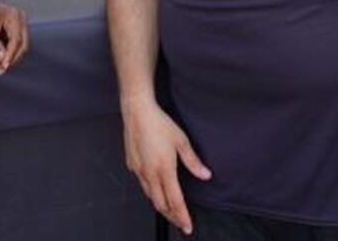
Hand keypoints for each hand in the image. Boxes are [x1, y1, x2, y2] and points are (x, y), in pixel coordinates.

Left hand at [0, 1, 29, 74]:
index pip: (16, 39)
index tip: (2, 68)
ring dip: (11, 60)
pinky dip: (10, 55)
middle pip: (23, 45)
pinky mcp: (21, 30)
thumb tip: (1, 59)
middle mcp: (22, 19)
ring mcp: (23, 24)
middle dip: (12, 60)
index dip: (10, 56)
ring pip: (22, 47)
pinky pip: (19, 46)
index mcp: (13, 16)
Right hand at [122, 97, 210, 234]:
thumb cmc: (159, 123)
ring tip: (170, 210)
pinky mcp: (132, 164)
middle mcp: (150, 173)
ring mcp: (139, 170)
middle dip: (172, 216)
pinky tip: (155, 189)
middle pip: (161, 204)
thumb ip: (193, 161)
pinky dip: (151, 192)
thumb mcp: (181, 141)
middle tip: (180, 222)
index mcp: (164, 169)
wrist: (137, 111)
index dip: (182, 217)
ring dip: (161, 206)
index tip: (187, 226)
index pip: (175, 202)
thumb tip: (206, 175)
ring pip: (150, 196)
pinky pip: (142, 185)